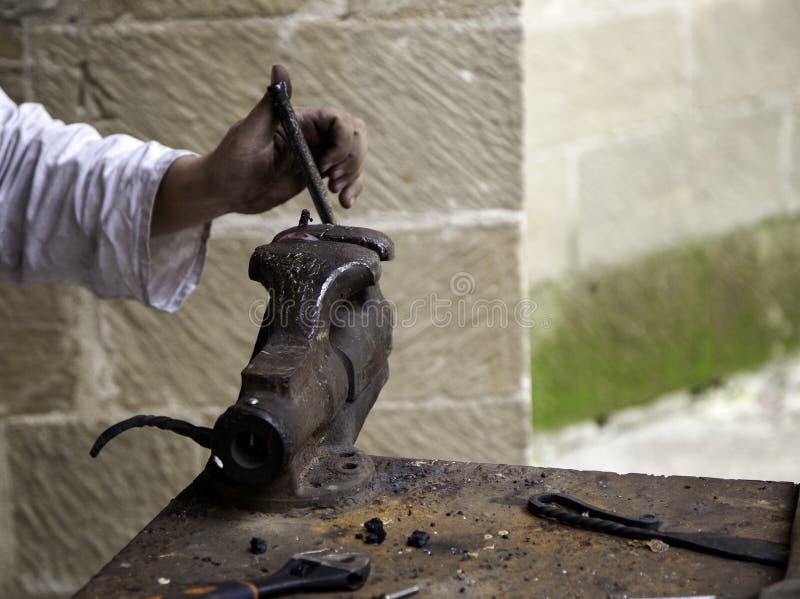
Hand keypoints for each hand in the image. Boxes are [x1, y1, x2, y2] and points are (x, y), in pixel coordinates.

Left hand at [152, 65, 366, 235]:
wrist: (224, 191)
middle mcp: (314, 136)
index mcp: (302, 120)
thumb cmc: (231, 159)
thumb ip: (271, 103)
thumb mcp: (250, 131)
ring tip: (338, 194)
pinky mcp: (316, 177)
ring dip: (354, 175)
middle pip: (355, 136)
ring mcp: (317, 157)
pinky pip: (346, 179)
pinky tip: (345, 202)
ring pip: (354, 158)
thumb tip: (279, 68)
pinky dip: (353, 188)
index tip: (324, 164)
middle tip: (333, 179)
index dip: (341, 141)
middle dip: (351, 159)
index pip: (340, 120)